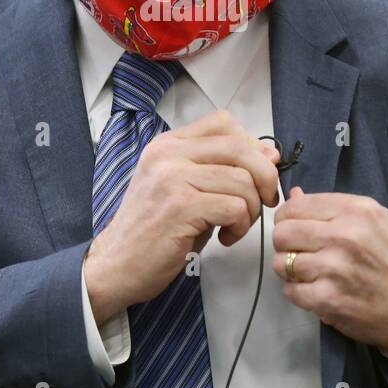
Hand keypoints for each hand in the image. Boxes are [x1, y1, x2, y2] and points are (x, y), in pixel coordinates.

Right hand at [84, 109, 279, 324]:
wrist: (117, 264)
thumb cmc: (154, 230)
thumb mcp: (184, 188)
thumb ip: (220, 168)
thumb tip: (270, 154)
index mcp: (167, 144)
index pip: (223, 123)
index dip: (251, 145)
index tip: (257, 171)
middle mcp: (167, 154)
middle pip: (239, 147)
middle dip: (264, 177)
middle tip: (265, 201)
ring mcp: (172, 178)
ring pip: (242, 180)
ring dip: (251, 210)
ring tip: (234, 226)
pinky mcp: (180, 206)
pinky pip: (235, 207)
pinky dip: (240, 226)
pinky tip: (225, 238)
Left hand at [272, 186, 387, 356]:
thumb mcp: (379, 221)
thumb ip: (334, 208)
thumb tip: (294, 196)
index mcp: (357, 210)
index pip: (295, 206)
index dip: (288, 218)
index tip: (294, 228)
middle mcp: (345, 235)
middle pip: (282, 233)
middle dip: (286, 243)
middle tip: (299, 252)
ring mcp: (336, 269)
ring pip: (282, 263)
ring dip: (291, 270)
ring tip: (310, 273)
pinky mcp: (330, 300)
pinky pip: (291, 291)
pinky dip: (299, 293)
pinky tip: (316, 291)